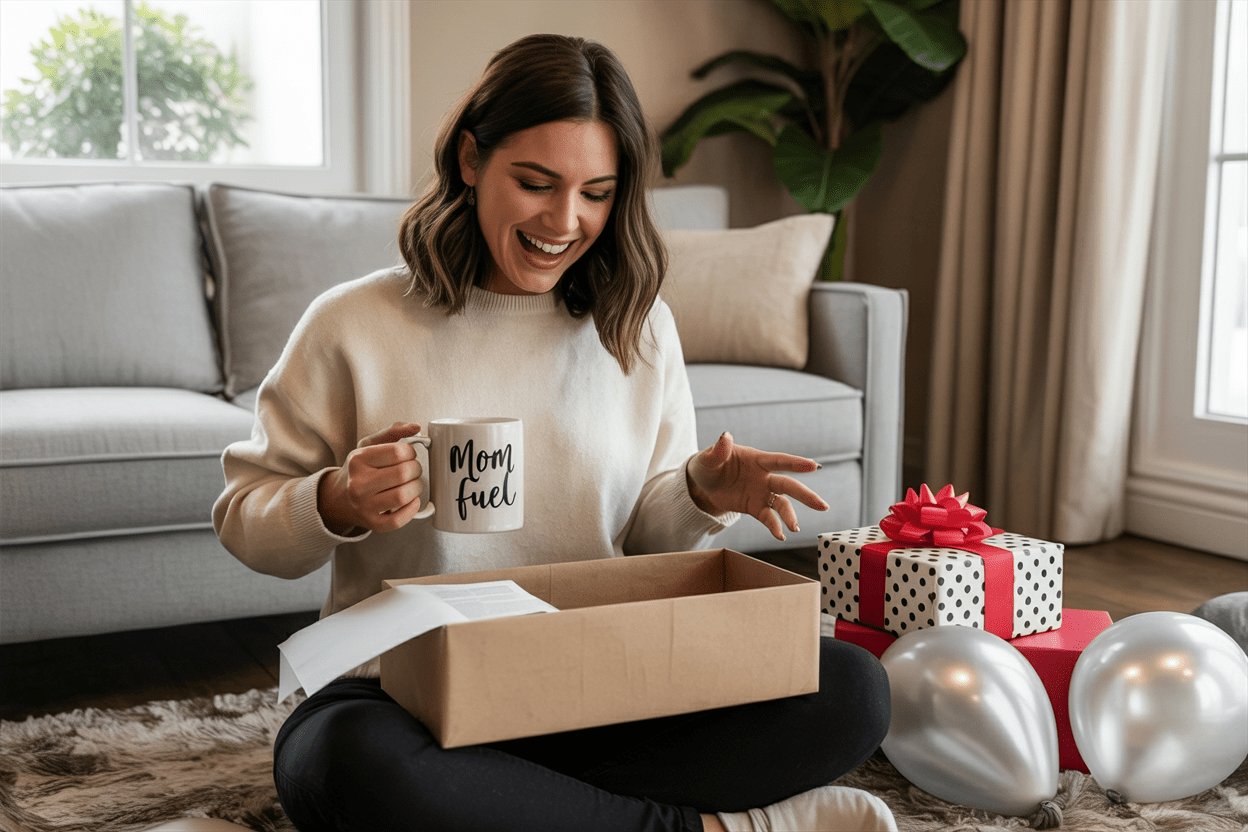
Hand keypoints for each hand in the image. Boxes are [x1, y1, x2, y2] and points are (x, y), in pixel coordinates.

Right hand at [318, 422, 425, 534]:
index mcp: (358, 460)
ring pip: (404, 496)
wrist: (338, 498)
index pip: (398, 451)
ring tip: (412, 484)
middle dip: (416, 469)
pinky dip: (411, 509)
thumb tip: (416, 427)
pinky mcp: (371, 523)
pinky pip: (399, 520)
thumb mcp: (368, 446)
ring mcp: (364, 505)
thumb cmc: (358, 470)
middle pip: (404, 473)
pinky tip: (409, 501)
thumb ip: (392, 432)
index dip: (411, 452)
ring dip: (416, 488)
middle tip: (412, 470)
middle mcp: (358, 483)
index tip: (408, 455)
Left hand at [686, 432, 828, 540]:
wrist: (701, 485)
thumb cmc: (707, 466)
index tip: (814, 466)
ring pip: (782, 504)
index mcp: (756, 460)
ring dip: (790, 515)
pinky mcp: (754, 507)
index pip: (779, 461)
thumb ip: (718, 451)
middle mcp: (763, 476)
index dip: (796, 463)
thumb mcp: (708, 459)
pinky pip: (768, 518)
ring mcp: (761, 493)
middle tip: (822, 506)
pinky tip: (780, 536)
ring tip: (795, 528)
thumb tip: (724, 437)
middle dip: (805, 495)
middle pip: (788, 485)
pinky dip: (774, 526)